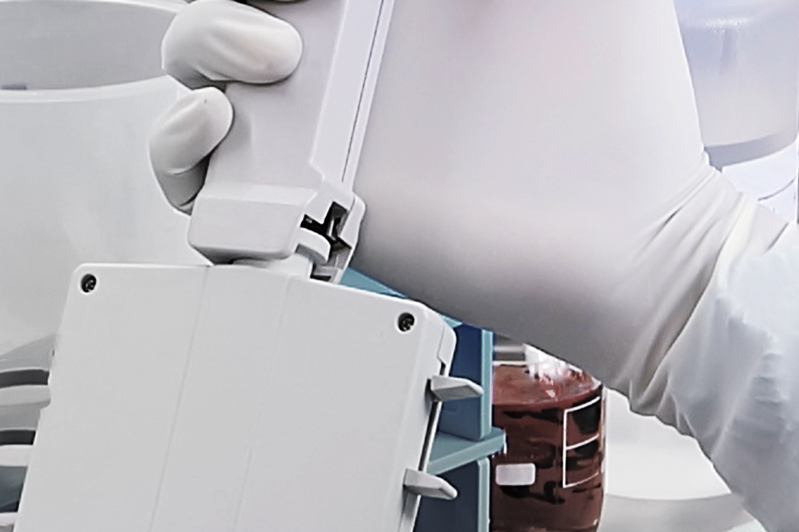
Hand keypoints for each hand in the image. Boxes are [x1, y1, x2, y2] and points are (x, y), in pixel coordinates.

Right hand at [148, 0, 778, 401]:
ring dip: (194, 69)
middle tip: (279, 42)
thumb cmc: (611, 112)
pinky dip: (181, 158)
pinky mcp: (299, 209)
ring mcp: (314, 138)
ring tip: (240, 91)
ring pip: (192, 89)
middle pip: (221, 22)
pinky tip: (221, 141)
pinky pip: (200, 185)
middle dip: (218, 19)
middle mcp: (342, 64)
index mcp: (390, 3)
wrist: (617, 240)